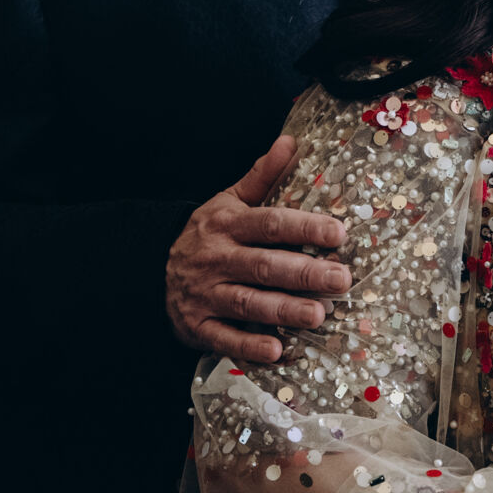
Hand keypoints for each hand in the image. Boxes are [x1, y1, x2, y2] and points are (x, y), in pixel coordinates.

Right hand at [166, 134, 349, 362]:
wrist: (151, 271)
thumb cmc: (206, 235)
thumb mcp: (227, 200)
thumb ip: (261, 175)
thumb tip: (290, 142)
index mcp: (227, 224)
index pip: (269, 223)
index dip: (304, 227)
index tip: (338, 233)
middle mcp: (216, 258)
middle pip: (264, 265)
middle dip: (304, 273)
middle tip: (342, 279)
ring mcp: (205, 294)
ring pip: (248, 303)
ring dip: (284, 310)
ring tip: (318, 314)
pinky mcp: (197, 326)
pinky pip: (224, 338)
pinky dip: (249, 346)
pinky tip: (277, 351)